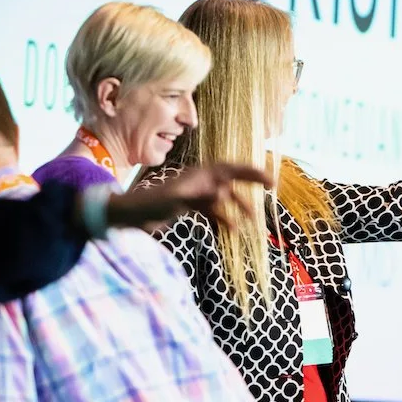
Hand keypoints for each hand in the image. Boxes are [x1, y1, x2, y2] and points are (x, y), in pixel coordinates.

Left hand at [106, 163, 272, 231]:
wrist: (130, 215)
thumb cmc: (149, 204)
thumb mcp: (175, 200)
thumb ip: (200, 197)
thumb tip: (223, 193)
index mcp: (198, 175)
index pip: (230, 169)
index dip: (251, 173)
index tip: (269, 180)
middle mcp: (199, 180)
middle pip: (231, 178)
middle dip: (250, 182)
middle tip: (271, 187)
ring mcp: (195, 193)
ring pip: (224, 196)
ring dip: (238, 206)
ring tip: (252, 220)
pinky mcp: (189, 205)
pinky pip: (213, 210)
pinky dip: (223, 219)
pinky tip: (230, 232)